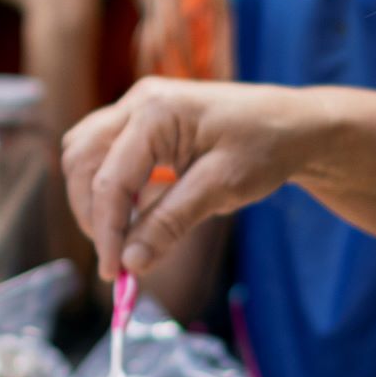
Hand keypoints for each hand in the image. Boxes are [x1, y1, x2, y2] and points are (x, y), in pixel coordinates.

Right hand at [63, 78, 339, 280]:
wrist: (294, 124)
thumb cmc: (265, 148)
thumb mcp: (222, 189)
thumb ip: (171, 223)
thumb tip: (130, 263)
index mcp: (156, 113)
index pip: (110, 180)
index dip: (107, 231)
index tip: (113, 274)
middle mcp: (138, 102)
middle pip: (81, 160)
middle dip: (91, 212)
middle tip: (116, 257)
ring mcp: (138, 107)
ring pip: (85, 152)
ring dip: (94, 196)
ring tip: (123, 235)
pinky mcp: (143, 120)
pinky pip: (106, 151)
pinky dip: (109, 184)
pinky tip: (136, 212)